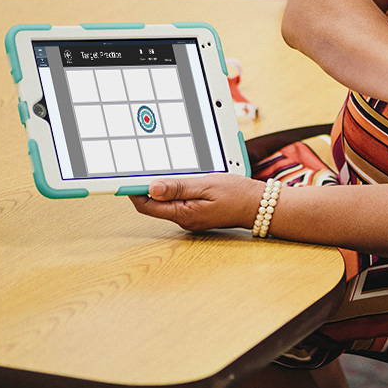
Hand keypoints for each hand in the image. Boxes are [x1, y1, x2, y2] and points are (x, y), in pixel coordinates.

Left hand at [130, 173, 261, 231]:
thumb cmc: (238, 194)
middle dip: (149, 187)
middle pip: (154, 204)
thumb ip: (179, 187)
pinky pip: (178, 202)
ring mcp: (190, 218)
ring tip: (171, 172)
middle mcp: (184, 219)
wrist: (259, 205)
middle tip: (148, 167)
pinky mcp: (196, 214)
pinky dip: (176, 191)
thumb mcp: (207, 185)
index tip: (127, 177)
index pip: (147, 205)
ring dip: (164, 187)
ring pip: (166, 202)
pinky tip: (185, 180)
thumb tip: (152, 188)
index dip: (134, 191)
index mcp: (184, 213)